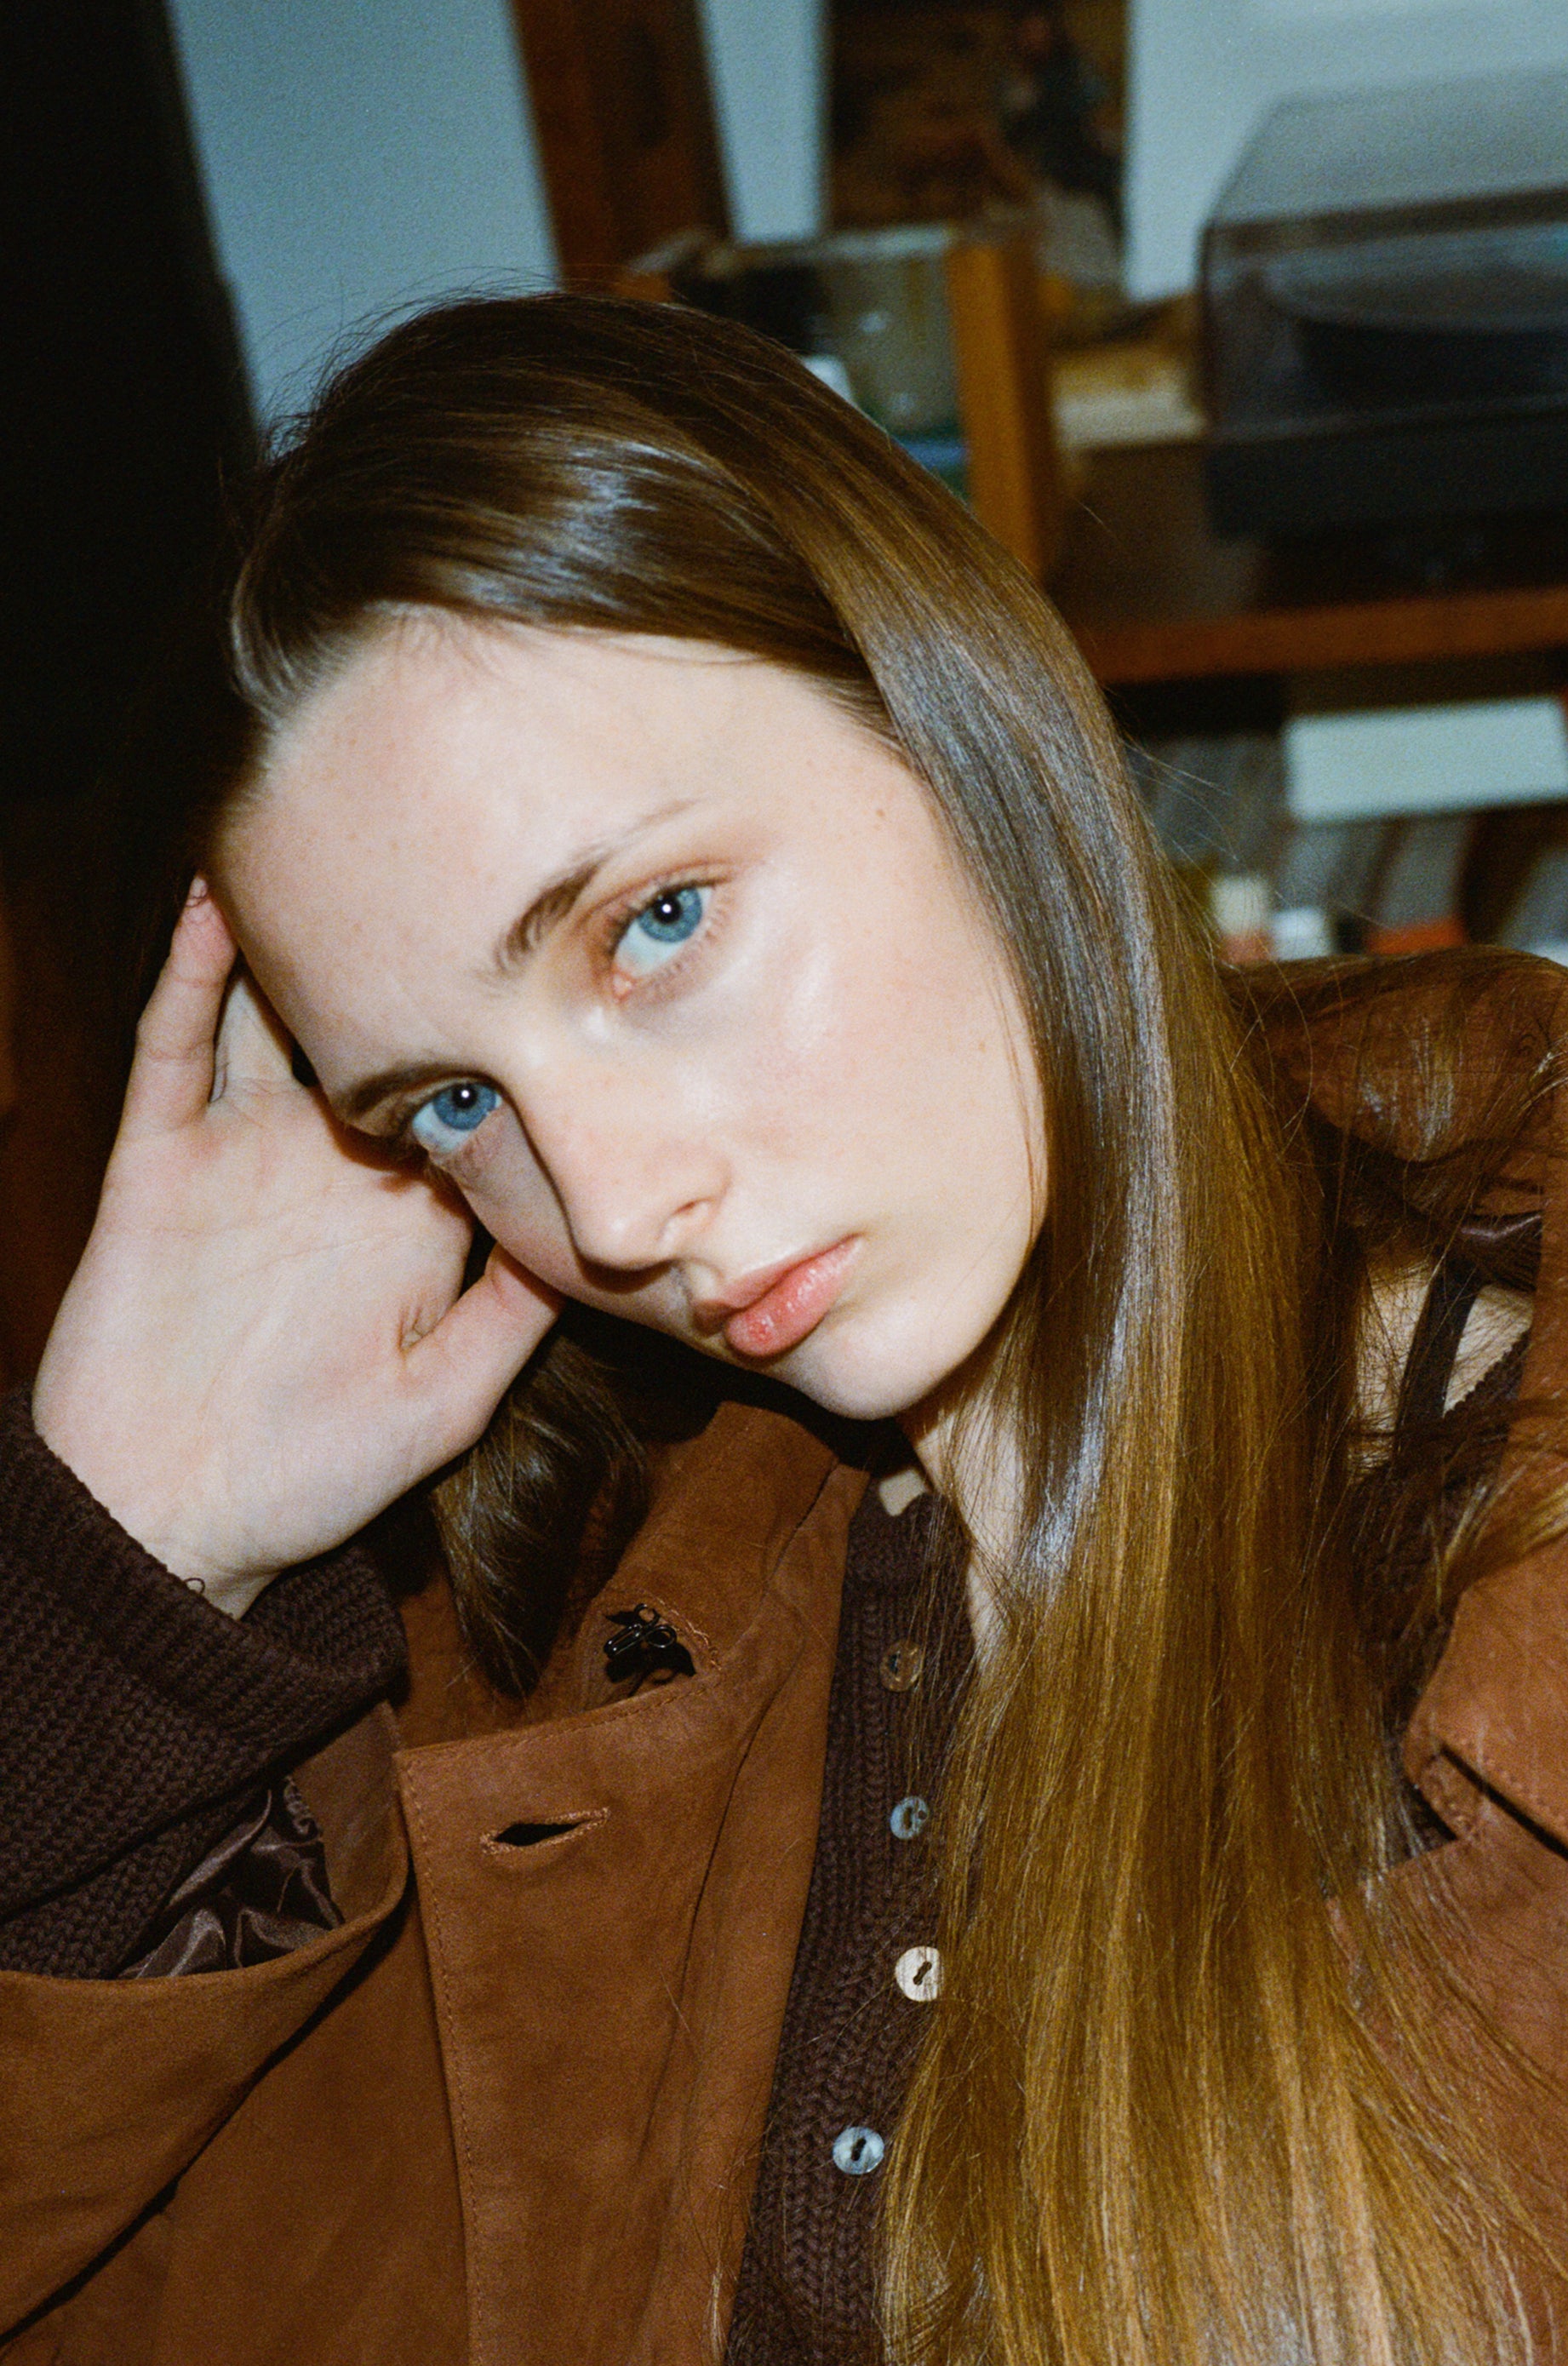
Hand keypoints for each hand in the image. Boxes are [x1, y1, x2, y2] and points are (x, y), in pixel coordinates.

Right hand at [33, 884, 560, 1613]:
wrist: (174, 1517)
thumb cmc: (316, 1474)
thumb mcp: (450, 1398)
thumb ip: (515, 1315)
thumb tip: (593, 1232)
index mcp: (407, 1217)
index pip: (467, 1098)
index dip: (510, 1035)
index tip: (570, 956)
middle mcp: (328, 1167)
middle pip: (376, 1033)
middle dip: (416, 955)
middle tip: (469, 849)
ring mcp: (240, 1153)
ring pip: (274, 1017)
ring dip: (303, 935)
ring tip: (344, 829)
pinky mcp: (157, 1159)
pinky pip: (175, 1046)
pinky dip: (194, 971)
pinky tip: (223, 898)